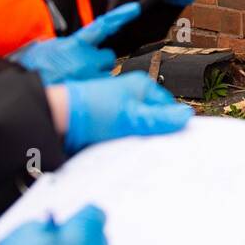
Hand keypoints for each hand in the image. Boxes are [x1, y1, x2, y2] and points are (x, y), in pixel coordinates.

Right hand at [9, 3, 141, 83]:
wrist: (24, 87)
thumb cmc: (32, 68)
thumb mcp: (47, 46)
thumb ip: (67, 44)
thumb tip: (76, 46)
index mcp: (74, 43)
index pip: (102, 25)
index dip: (120, 16)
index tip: (134, 9)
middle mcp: (85, 58)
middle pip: (107, 57)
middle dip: (98, 62)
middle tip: (81, 68)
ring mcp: (88, 76)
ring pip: (105, 75)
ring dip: (96, 77)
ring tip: (76, 81)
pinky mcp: (88, 92)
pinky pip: (100, 90)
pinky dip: (93, 91)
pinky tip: (78, 90)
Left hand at [61, 72, 191, 152]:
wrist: (57, 122)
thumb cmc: (90, 110)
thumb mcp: (131, 116)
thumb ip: (159, 119)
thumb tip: (186, 116)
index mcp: (141, 88)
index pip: (169, 107)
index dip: (174, 124)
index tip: (179, 142)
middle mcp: (132, 98)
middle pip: (156, 121)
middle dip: (158, 136)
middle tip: (161, 151)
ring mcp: (120, 113)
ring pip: (141, 132)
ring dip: (141, 144)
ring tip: (142, 155)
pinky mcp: (110, 128)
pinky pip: (126, 139)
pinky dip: (128, 148)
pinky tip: (127, 156)